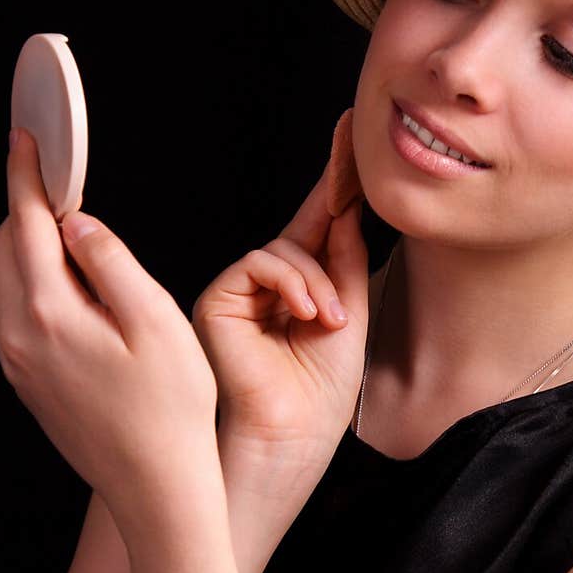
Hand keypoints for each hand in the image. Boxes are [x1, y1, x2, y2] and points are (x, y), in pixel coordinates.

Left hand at [0, 128, 221, 534]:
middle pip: (3, 246)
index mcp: (49, 313)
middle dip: (26, 207)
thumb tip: (78, 223)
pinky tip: (68, 292)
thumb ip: (111, 263)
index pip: (26, 222)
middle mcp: (18, 337)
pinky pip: (6, 315)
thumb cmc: (170, 408)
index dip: (26, 174)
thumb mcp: (156, 321)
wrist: (154, 485)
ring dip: (23, 247)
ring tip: (71, 243)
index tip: (27, 139)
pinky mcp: (26, 381)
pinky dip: (26, 284)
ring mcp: (16, 362)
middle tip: (66, 189)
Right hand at [191, 157, 368, 485]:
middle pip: (303, 225)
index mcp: (302, 291)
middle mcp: (269, 287)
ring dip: (316, 282)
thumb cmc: (319, 396)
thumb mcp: (348, 317)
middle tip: (354, 156)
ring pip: (284, 249)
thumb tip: (346, 208)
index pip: (321, 226)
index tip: (349, 133)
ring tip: (329, 322)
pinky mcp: (219, 300)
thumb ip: (344, 262)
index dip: (336, 181)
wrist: (290, 439)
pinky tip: (306, 313)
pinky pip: (260, 263)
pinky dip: (291, 283)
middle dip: (335, 194)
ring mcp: (242, 292)